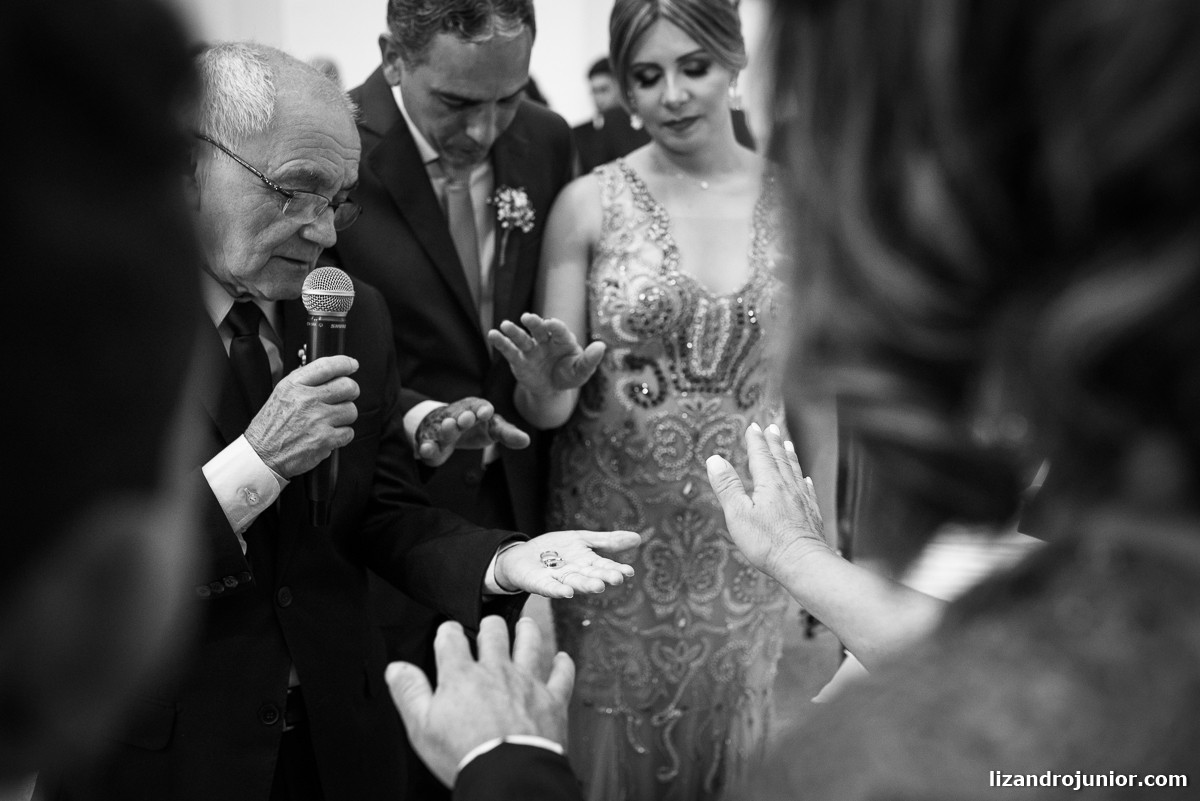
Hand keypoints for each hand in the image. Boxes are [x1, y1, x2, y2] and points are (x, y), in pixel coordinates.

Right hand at [245, 355, 358, 478]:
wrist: (262, 455)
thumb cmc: (270, 426)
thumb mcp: (280, 394)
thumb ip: (304, 382)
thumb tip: (329, 372)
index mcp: (294, 385)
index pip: (327, 366)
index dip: (345, 363)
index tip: (352, 365)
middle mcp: (307, 400)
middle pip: (348, 387)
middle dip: (351, 391)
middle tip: (345, 397)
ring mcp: (317, 420)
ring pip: (351, 410)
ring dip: (345, 416)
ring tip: (331, 420)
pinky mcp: (324, 439)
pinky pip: (348, 432)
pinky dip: (342, 436)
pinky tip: (329, 435)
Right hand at [386, 616, 572, 787]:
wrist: (507, 775)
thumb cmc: (463, 754)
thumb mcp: (422, 727)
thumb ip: (410, 693)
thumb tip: (396, 669)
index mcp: (462, 675)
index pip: (451, 638)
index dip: (448, 631)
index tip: (448, 632)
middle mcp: (496, 670)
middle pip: (493, 632)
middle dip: (489, 625)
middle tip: (488, 626)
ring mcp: (527, 682)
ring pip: (530, 643)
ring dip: (527, 631)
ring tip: (525, 625)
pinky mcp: (552, 699)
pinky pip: (562, 674)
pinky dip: (563, 665)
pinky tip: (563, 658)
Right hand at [415, 397, 530, 466]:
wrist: (448, 425)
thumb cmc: (477, 426)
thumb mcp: (494, 429)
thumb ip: (508, 434)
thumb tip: (526, 440)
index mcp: (475, 409)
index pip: (480, 406)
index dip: (482, 409)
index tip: (485, 413)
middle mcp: (458, 415)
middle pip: (460, 415)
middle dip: (463, 416)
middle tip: (466, 419)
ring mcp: (442, 427)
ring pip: (443, 428)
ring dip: (446, 428)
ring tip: (448, 428)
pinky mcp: (430, 441)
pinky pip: (428, 443)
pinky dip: (427, 447)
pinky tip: (427, 450)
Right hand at [488, 312, 605, 396]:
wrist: (551, 389)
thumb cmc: (568, 376)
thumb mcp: (581, 371)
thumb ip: (590, 360)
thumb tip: (602, 346)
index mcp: (563, 340)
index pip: (559, 331)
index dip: (555, 326)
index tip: (551, 323)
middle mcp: (545, 340)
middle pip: (539, 329)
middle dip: (533, 323)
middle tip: (526, 317)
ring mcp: (530, 349)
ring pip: (522, 338)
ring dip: (513, 331)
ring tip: (505, 325)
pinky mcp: (518, 359)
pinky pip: (509, 350)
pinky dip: (500, 342)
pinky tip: (492, 335)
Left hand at [494, 529, 640, 598]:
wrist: (524, 555)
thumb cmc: (557, 549)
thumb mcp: (583, 539)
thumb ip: (608, 541)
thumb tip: (638, 538)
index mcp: (587, 563)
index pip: (604, 565)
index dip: (616, 569)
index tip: (628, 572)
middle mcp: (576, 573)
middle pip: (591, 575)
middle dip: (602, 577)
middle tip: (616, 579)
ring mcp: (558, 579)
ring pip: (574, 583)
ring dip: (586, 585)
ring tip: (598, 586)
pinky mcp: (539, 583)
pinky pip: (550, 587)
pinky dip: (558, 590)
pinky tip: (566, 592)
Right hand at [705, 423, 832, 581]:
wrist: (802, 562)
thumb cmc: (767, 542)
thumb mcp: (738, 514)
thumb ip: (727, 486)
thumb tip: (714, 459)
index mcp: (769, 484)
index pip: (761, 456)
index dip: (756, 441)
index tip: (753, 427)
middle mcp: (788, 487)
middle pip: (780, 459)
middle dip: (774, 442)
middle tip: (772, 427)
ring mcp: (802, 500)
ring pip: (795, 471)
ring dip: (790, 456)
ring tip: (788, 444)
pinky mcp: (811, 514)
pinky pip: (807, 490)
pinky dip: (803, 480)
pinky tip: (805, 479)